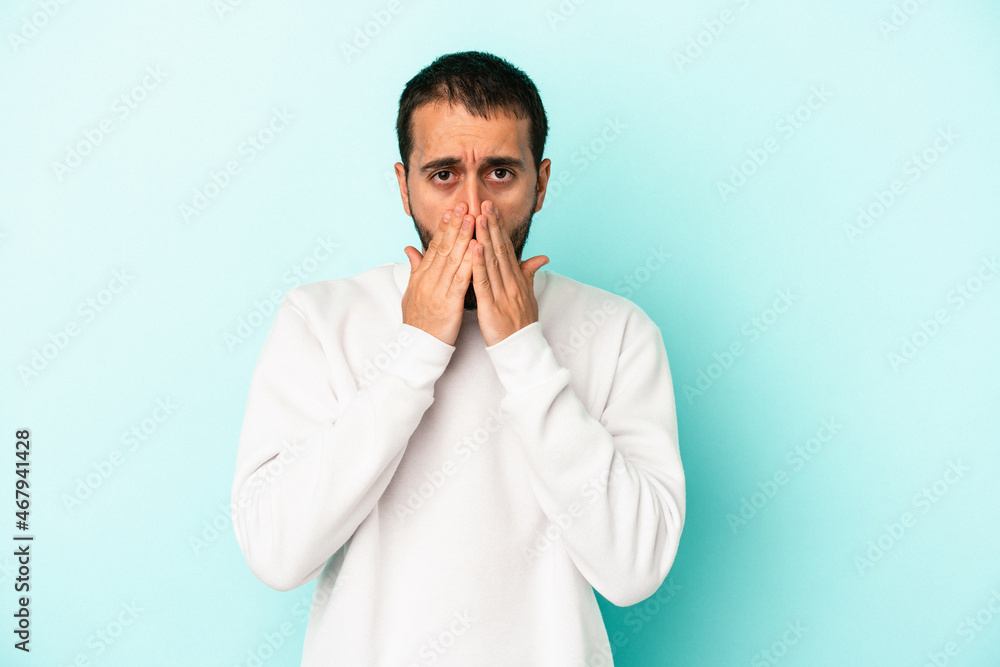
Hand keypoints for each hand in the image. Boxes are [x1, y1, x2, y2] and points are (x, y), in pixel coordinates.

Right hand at [402, 203, 475, 345]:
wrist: (417, 346)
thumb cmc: (418, 321)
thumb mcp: (412, 292)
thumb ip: (415, 268)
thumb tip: (410, 249)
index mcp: (422, 276)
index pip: (435, 246)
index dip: (444, 227)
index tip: (453, 210)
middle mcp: (428, 279)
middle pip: (443, 247)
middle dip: (455, 224)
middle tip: (464, 204)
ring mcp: (438, 290)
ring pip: (452, 258)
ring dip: (463, 237)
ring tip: (472, 218)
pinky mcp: (448, 302)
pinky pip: (460, 279)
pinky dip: (468, 262)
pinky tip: (476, 248)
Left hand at [470, 200, 548, 346]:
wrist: (522, 348)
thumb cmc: (522, 322)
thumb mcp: (528, 294)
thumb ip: (530, 273)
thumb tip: (541, 257)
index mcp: (516, 278)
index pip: (506, 247)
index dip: (498, 227)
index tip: (491, 208)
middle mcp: (511, 282)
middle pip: (500, 248)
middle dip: (492, 225)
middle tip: (484, 202)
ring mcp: (503, 293)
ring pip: (493, 261)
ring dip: (485, 238)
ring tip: (479, 218)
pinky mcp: (492, 305)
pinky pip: (485, 282)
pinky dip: (479, 264)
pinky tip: (474, 248)